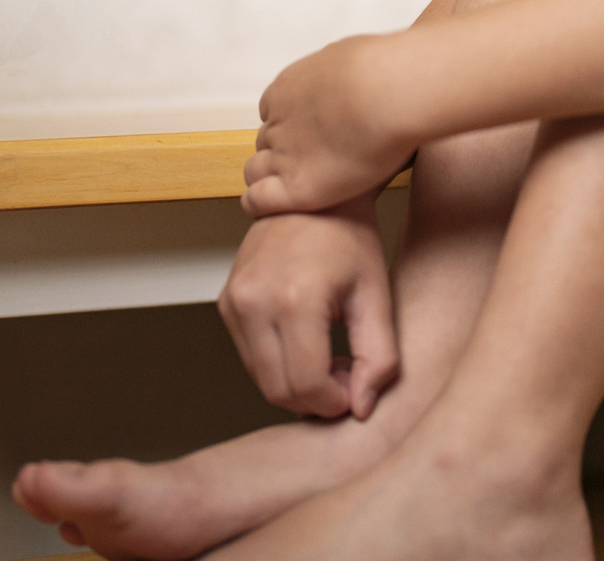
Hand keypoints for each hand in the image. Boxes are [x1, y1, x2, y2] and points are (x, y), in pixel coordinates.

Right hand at [217, 195, 398, 418]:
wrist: (311, 195)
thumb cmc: (349, 238)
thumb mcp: (376, 294)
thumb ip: (378, 356)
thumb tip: (362, 408)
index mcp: (295, 299)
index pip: (307, 386)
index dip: (335, 402)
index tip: (356, 391)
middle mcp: (254, 301)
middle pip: (278, 390)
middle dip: (315, 400)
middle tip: (344, 376)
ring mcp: (234, 301)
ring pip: (261, 379)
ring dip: (295, 385)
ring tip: (329, 357)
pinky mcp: (226, 302)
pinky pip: (249, 356)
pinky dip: (277, 364)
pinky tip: (306, 344)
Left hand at [243, 35, 416, 215]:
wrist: (390, 94)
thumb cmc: (385, 69)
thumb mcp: (357, 54)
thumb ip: (346, 69)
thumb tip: (363, 66)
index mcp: (288, 87)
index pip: (273, 110)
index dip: (290, 123)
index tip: (312, 132)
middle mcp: (279, 120)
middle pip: (267, 141)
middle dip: (284, 151)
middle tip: (315, 162)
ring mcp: (284, 154)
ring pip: (258, 171)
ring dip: (271, 178)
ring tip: (300, 188)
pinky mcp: (295, 187)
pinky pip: (259, 200)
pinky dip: (261, 204)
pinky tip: (278, 206)